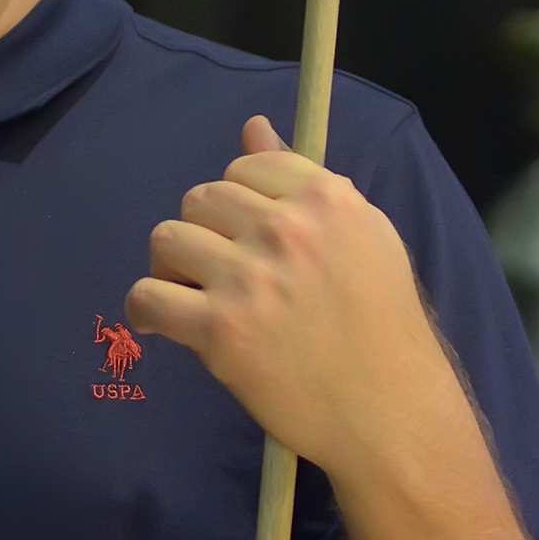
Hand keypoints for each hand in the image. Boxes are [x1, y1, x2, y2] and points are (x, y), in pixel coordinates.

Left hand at [124, 115, 465, 484]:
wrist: (392, 413)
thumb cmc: (380, 328)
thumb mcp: (361, 239)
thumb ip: (301, 180)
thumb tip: (253, 126)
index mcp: (327, 201)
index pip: (245, 166)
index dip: (238, 203)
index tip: (248, 237)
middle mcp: (288, 230)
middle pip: (200, 198)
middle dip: (203, 233)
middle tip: (220, 273)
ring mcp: (252, 279)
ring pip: (167, 238)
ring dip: (173, 268)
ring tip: (196, 298)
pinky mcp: (221, 330)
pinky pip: (146, 297)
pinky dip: (146, 311)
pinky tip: (166, 326)